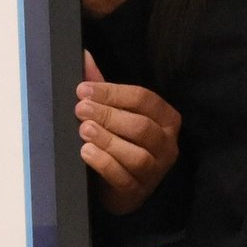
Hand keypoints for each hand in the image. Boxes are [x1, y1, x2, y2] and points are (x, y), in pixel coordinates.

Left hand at [77, 54, 179, 214]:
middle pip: (140, 126)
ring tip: (84, 130)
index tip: (83, 90)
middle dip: (108, 115)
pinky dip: (104, 163)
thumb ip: (103, 87)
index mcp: (166, 119)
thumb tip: (83, 56)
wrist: (119, 188)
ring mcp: (155, 170)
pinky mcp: (138, 191)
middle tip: (80, 109)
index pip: (144, 99)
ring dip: (107, 140)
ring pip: (136, 154)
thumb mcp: (115, 113)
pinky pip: (123, 177)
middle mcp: (166, 144)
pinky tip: (86, 152)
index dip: (112, 93)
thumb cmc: (120, 143)